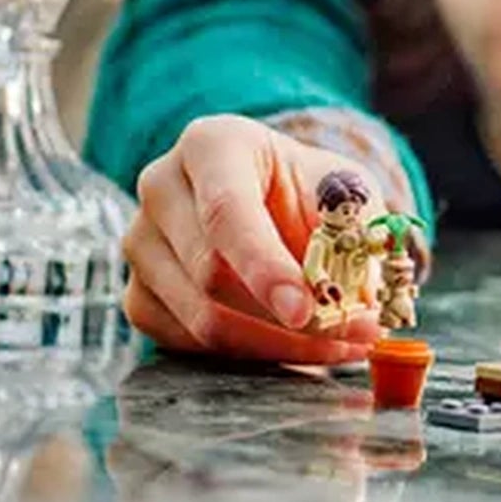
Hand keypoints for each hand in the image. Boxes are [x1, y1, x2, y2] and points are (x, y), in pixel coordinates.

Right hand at [126, 116, 381, 366]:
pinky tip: (298, 348)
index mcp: (211, 145)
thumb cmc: (307, 189)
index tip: (305, 310)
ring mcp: (141, 244)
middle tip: (353, 335)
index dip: (265, 268)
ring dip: (278, 346)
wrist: (274, 198)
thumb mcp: (345, 190)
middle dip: (287, 320)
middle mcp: (161, 189)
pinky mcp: (138, 295)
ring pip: (201, 319)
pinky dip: (250, 356)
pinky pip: (190, 344)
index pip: (226, 212)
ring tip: (340, 345)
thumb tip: (362, 297)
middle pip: (211, 274)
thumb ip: (352, 233)